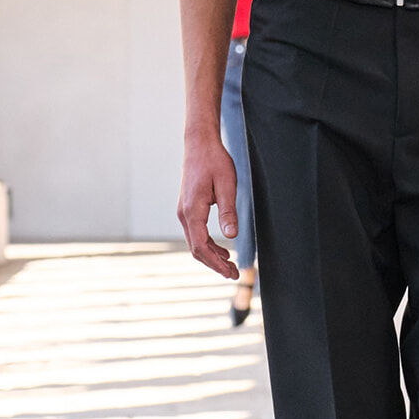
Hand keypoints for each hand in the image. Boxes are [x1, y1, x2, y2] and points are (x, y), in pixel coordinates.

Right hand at [177, 132, 240, 278]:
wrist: (200, 144)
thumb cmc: (214, 161)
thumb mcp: (227, 185)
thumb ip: (228, 212)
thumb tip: (232, 235)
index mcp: (192, 210)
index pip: (201, 246)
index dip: (216, 263)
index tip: (231, 272)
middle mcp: (184, 214)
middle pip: (196, 249)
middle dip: (215, 264)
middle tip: (234, 274)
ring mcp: (184, 211)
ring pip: (195, 242)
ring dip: (212, 256)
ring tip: (230, 265)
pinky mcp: (188, 208)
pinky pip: (196, 233)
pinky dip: (209, 245)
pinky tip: (222, 249)